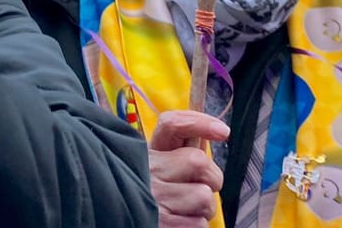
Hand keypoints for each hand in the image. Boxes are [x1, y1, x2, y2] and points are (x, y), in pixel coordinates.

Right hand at [147, 110, 228, 226]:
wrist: (119, 218)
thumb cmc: (149, 198)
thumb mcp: (156, 170)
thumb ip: (180, 154)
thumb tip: (214, 133)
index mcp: (148, 155)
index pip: (171, 125)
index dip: (199, 123)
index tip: (222, 131)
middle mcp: (147, 172)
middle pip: (198, 161)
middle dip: (211, 179)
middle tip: (200, 188)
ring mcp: (153, 198)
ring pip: (204, 196)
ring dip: (204, 209)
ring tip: (187, 211)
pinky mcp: (160, 224)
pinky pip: (199, 224)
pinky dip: (195, 226)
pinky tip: (180, 223)